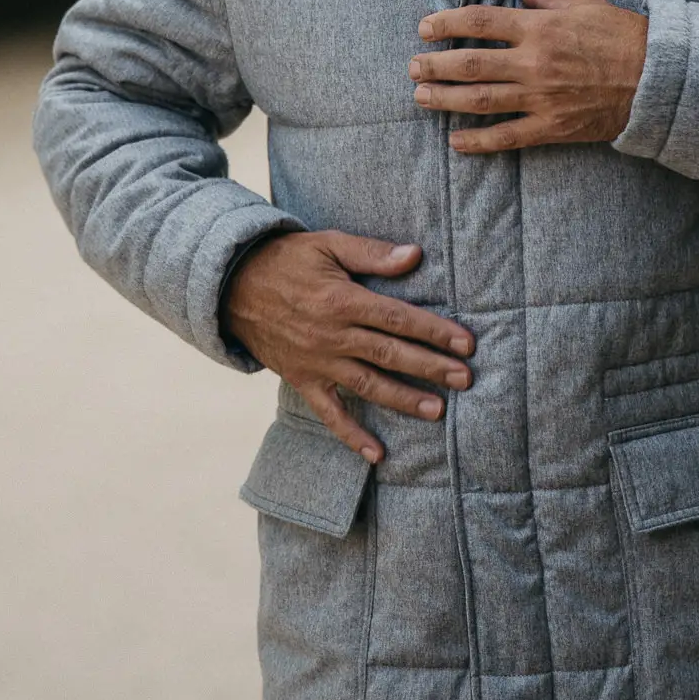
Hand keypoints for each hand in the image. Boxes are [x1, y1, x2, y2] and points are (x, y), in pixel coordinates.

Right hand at [224, 231, 474, 462]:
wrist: (232, 286)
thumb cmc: (287, 260)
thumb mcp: (328, 244)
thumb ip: (371, 253)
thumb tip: (415, 254)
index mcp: (342, 300)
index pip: (398, 318)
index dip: (434, 331)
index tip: (466, 344)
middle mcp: (332, 336)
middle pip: (389, 354)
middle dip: (430, 368)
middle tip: (465, 379)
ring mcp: (317, 362)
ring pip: (367, 385)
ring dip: (403, 400)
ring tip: (436, 411)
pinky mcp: (302, 381)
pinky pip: (329, 413)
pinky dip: (352, 436)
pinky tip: (377, 454)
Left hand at [409, 0, 647, 153]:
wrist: (657, 79)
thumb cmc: (621, 36)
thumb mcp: (581, 3)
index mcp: (539, 28)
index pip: (479, 21)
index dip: (446, 23)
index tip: (424, 28)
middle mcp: (534, 63)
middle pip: (471, 64)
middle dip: (435, 65)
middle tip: (412, 66)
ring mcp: (541, 97)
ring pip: (480, 100)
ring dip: (445, 99)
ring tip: (420, 96)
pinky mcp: (552, 127)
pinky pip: (507, 136)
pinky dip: (478, 141)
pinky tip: (455, 141)